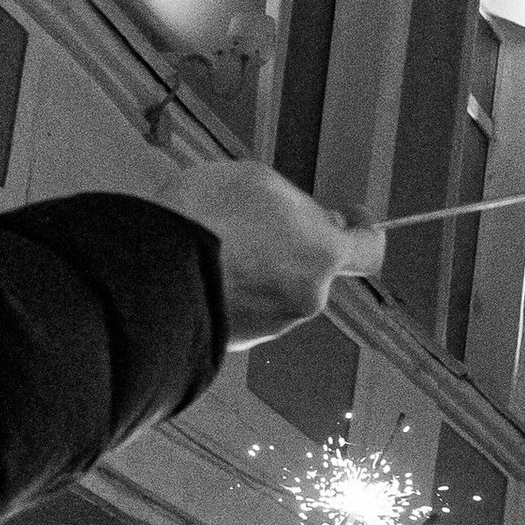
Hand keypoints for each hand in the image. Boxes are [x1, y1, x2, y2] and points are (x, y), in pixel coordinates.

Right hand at [162, 157, 380, 346]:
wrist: (156, 275)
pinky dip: (233, 294)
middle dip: (291, 247)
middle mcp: (308, 297)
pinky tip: (203, 272)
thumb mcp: (258, 182)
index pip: (368, 251)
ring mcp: (273, 325)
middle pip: (312, 269)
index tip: (356, 221)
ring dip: (258, 271)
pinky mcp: (240, 343)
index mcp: (323, 253)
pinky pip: (245, 311)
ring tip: (215, 245)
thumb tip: (314, 222)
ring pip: (277, 291)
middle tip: (252, 223)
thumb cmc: (208, 217)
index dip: (364, 233)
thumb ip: (296, 206)